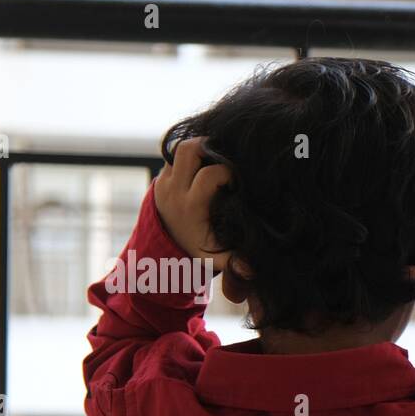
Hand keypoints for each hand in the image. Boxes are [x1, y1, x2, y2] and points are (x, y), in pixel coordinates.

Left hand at [154, 136, 231, 266]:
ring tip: (217, 157)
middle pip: (188, 149)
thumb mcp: (218, 260)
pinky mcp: (162, 176)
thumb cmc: (201, 250)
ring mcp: (165, 181)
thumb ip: (236, 264)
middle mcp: (175, 190)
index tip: (237, 180)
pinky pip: (175, 154)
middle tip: (226, 155)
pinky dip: (192, 155)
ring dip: (200, 148)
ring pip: (180, 147)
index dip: (228, 171)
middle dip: (210, 146)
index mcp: (191, 206)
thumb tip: (252, 269)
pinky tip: (207, 164)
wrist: (164, 249)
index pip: (209, 175)